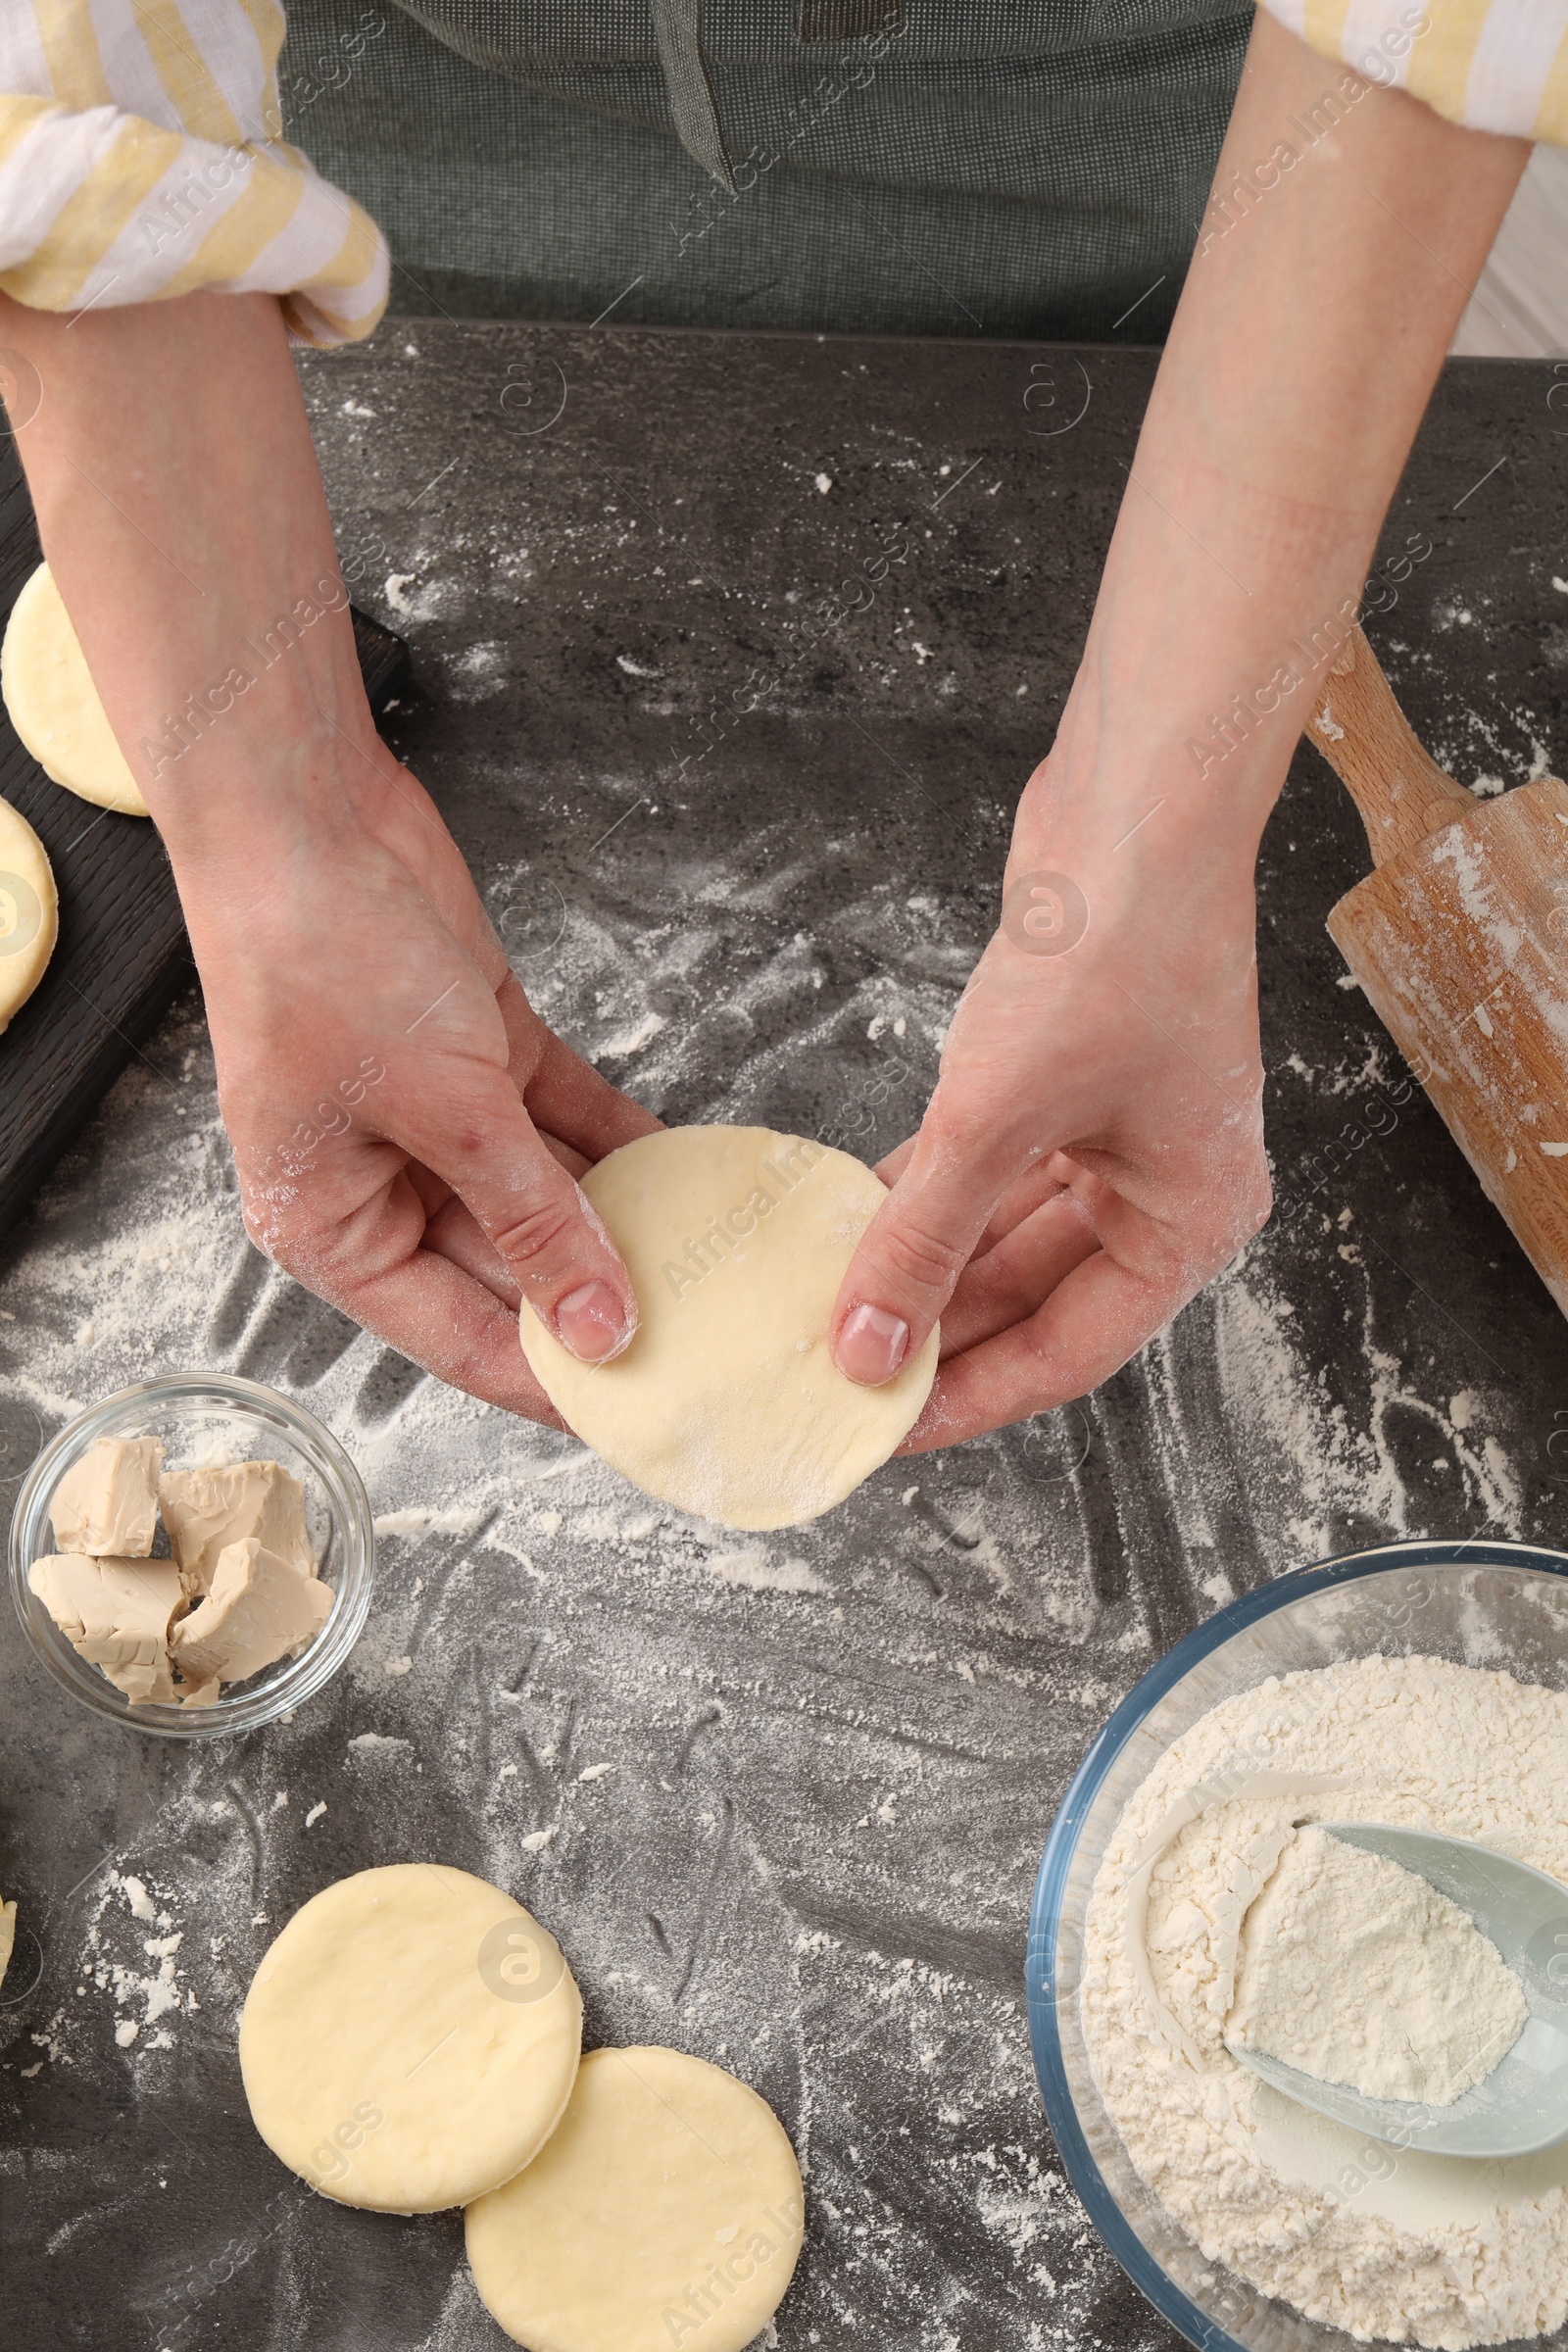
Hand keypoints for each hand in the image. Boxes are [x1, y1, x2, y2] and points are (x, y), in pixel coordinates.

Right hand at [179, 723, 658, 1417]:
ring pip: (545, 1195)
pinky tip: (689, 1173)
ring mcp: (436, 1119)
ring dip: (621, 1220)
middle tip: (703, 1335)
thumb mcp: (447, 1112)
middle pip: (508, 1271)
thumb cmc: (325, 964)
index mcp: (333, 1229)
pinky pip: (563, 1120)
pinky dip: (620, 1142)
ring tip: (713, 1262)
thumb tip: (598, 1325)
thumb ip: (533, 1221)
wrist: (309, 817)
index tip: (640, 1412)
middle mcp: (382, 1185)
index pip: (459, 1340)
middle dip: (599, 1296)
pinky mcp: (480, 1054)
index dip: (550, 1379)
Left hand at [830, 754, 1270, 1447]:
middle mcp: (1163, 1188)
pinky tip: (854, 1220)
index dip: (970, 1396)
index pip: (1068, 1354)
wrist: (1136, 808)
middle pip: (1033, 1298)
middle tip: (836, 1372)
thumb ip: (923, 1239)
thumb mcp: (996, 1119)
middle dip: (935, 1331)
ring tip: (829, 1305)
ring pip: (1003, 1233)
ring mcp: (1117, 1132)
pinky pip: (987, 1167)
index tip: (883, 1429)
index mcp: (1190, 1224)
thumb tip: (864, 1344)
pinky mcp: (1068, 1079)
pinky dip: (926, 1195)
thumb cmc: (1115, 953)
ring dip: (922, 1263)